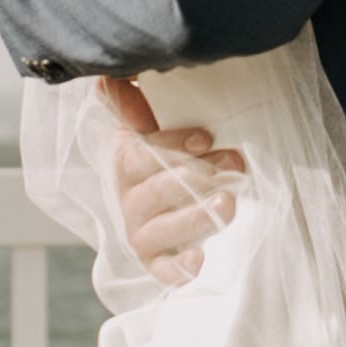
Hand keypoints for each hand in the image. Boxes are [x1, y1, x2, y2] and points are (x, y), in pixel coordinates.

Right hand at [96, 72, 245, 284]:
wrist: (165, 212)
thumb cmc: (166, 160)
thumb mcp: (149, 130)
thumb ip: (133, 105)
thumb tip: (112, 76)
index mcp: (128, 162)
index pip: (142, 154)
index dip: (174, 145)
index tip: (208, 138)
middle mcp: (130, 200)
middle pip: (154, 191)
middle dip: (195, 176)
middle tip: (234, 166)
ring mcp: (142, 233)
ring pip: (161, 228)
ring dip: (195, 216)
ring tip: (229, 204)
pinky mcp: (156, 262)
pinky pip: (163, 269)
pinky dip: (179, 268)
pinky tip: (199, 259)